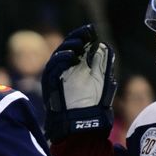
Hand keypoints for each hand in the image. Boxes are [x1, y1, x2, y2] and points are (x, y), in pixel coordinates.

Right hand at [41, 24, 116, 142]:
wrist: (82, 125)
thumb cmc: (92, 106)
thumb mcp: (102, 82)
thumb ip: (102, 66)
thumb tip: (105, 47)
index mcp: (76, 67)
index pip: (76, 46)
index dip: (82, 36)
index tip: (91, 30)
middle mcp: (64, 70)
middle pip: (65, 47)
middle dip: (76, 38)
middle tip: (86, 34)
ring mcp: (55, 77)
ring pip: (58, 55)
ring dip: (68, 47)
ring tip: (79, 45)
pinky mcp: (50, 85)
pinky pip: (53, 68)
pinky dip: (62, 61)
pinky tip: (72, 58)